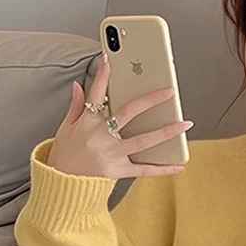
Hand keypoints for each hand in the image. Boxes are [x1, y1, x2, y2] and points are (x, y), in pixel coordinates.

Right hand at [47, 56, 193, 178]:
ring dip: (166, 131)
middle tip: (169, 92)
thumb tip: (78, 86)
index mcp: (87, 123)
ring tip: (184, 124)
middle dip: (150, 100)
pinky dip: (163, 169)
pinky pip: (144, 170)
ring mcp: (111, 154)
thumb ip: (75, 106)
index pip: (95, 94)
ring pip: (143, 140)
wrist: (61, 185)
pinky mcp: (118, 171)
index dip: (103, 76)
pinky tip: (179, 165)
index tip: (109, 60)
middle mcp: (101, 136)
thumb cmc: (64, 156)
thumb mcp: (65, 128)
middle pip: (129, 113)